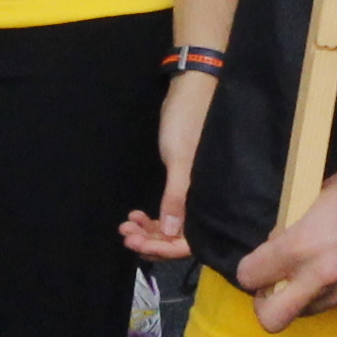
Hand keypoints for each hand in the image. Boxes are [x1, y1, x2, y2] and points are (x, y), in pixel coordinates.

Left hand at [122, 64, 219, 263]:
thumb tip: (172, 233)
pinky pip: (170, 209)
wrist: (190, 89)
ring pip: (172, 224)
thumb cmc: (188, 123)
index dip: (165, 248)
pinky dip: (153, 216)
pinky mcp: (184, 181)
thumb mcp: (180, 161)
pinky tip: (136, 213)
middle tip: (126, 235)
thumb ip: (176, 198)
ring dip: (149, 229)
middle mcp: (205, 198)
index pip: (190, 239)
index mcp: (210, 196)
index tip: (139, 244)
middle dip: (152, 240)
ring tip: (126, 226)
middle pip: (179, 235)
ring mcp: (194, 190)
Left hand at [233, 167, 336, 327]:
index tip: (258, 263)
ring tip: (321, 268)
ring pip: (308, 311)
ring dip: (305, 295)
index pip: (249, 275)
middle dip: (265, 306)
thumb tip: (283, 239)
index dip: (249, 269)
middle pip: (271, 319)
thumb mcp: (321, 195)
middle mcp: (319, 278)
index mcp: (301, 246)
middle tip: (274, 288)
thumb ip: (297, 223)